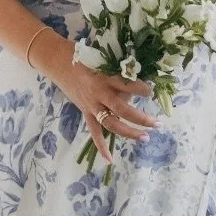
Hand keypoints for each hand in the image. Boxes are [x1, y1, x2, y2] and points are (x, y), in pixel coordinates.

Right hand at [38, 31, 157, 164]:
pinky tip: (110, 159)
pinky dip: (101, 146)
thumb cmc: (81, 55)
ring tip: (146, 137)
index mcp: (104, 77)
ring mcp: (91, 105)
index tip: (152, 91)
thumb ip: (117, 73)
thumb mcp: (101, 59)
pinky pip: (94, 131)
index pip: (128, 85)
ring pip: (112, 124)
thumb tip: (136, 84)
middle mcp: (99, 94)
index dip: (142, 89)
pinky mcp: (85, 112)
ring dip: (129, 132)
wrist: (56, 61)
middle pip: (123, 110)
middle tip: (159, 123)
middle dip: (142, 119)